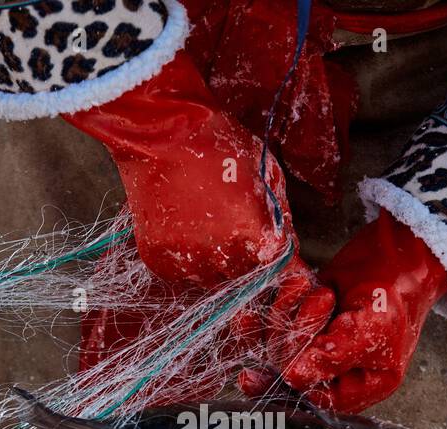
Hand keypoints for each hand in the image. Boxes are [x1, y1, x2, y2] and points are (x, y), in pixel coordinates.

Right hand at [66, 50, 302, 289]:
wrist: (161, 132)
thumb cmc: (219, 145)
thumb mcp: (265, 171)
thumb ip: (280, 214)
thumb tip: (289, 245)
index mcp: (251, 232)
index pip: (275, 268)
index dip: (277, 264)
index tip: (274, 260)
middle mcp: (220, 252)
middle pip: (243, 277)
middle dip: (245, 261)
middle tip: (234, 234)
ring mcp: (186, 258)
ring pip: (210, 279)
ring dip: (214, 263)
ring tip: (207, 228)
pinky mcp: (158, 257)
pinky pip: (180, 273)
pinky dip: (185, 260)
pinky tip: (184, 229)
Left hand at [245, 210, 446, 411]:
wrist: (397, 250)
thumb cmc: (395, 292)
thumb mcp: (372, 328)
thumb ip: (335, 356)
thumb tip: (295, 377)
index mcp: (364, 385)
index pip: (318, 400)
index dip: (292, 384)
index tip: (263, 370)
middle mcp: (339, 371)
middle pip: (292, 373)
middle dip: (294, 340)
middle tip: (321, 302)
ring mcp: (318, 345)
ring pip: (279, 346)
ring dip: (292, 315)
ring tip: (324, 293)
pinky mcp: (306, 320)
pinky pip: (278, 321)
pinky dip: (285, 301)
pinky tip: (298, 285)